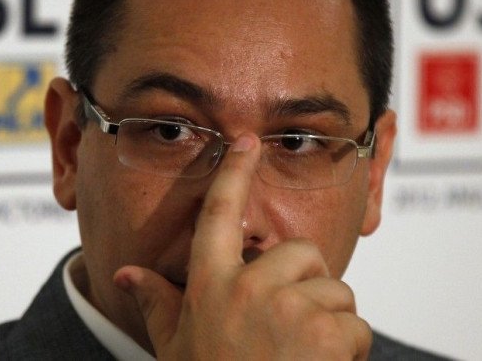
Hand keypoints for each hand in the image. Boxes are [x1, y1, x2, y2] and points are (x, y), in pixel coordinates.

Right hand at [114, 133, 370, 359]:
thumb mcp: (174, 348)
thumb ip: (156, 303)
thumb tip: (124, 274)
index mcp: (211, 285)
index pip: (220, 213)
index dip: (234, 172)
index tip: (247, 141)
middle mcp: (249, 288)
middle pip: (301, 252)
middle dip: (307, 284)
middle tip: (292, 327)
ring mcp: (289, 309)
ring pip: (335, 290)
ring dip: (331, 323)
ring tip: (304, 358)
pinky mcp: (327, 334)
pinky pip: (357, 326)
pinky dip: (351, 351)